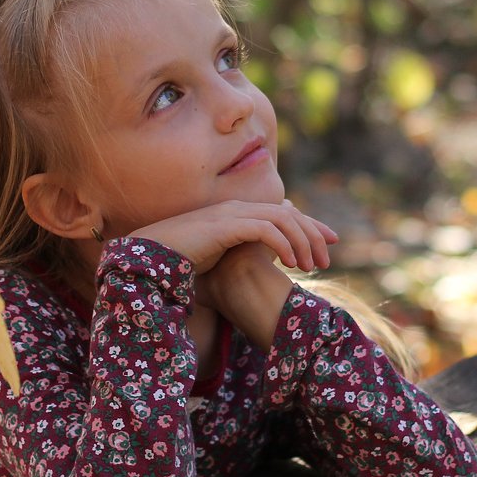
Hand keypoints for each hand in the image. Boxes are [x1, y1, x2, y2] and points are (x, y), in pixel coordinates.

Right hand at [130, 200, 337, 274]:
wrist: (147, 258)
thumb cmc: (179, 261)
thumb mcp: (219, 257)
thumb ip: (240, 254)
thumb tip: (258, 268)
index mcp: (238, 214)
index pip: (284, 213)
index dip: (310, 226)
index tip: (330, 243)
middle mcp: (238, 209)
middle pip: (290, 213)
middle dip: (314, 235)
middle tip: (326, 261)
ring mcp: (231, 215)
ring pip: (283, 219)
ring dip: (302, 242)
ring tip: (310, 267)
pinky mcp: (225, 226)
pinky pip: (265, 229)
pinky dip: (284, 244)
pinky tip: (291, 264)